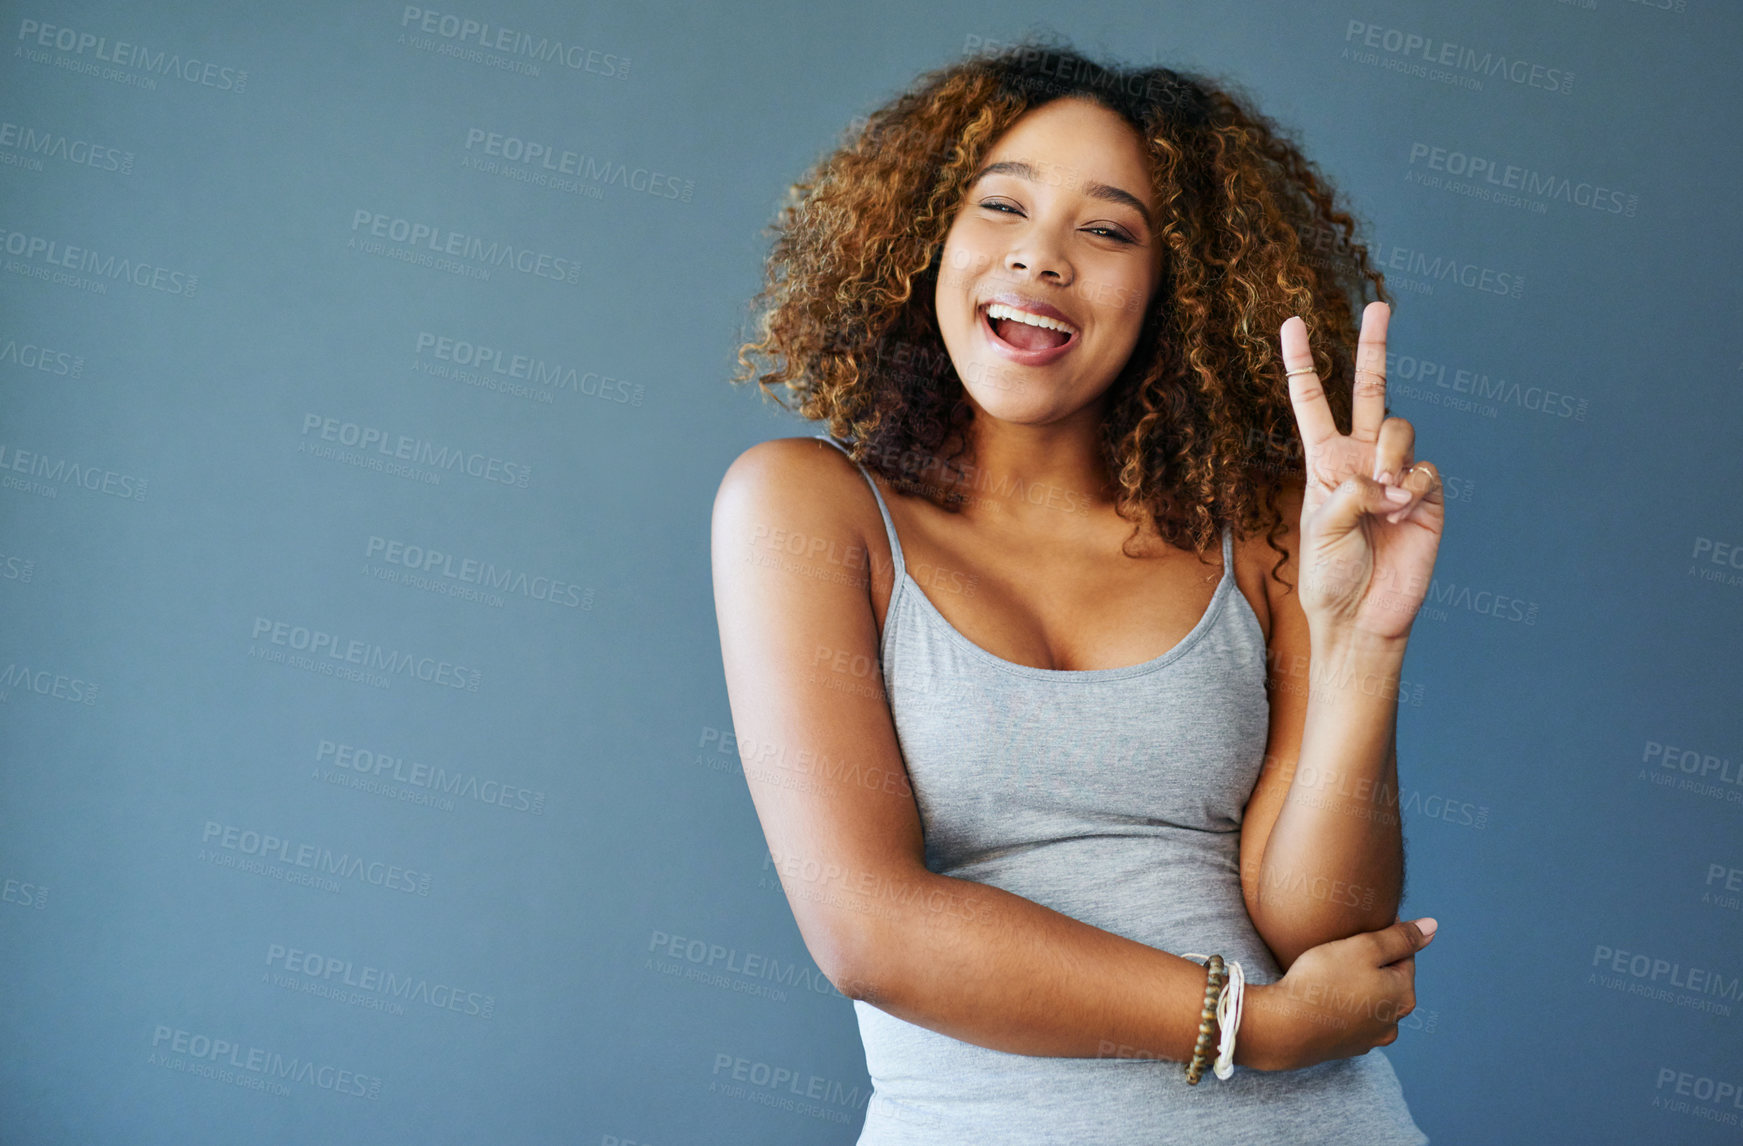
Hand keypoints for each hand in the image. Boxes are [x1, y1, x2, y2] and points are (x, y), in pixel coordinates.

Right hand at [1240, 917, 1435, 1071]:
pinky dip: (1342, 1006)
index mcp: (1403, 995)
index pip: (1404, 955)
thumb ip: (1401, 937)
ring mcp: (1370, 1039)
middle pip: (1388, 980)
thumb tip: (1432, 927)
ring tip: (1328, 974)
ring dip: (1357, 986)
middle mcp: (1394, 1022)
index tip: (1356, 929)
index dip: (1382, 936)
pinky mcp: (1346, 1047)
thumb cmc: (1323, 981)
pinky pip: (1351, 1018)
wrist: (1284, 1028)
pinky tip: (1322, 997)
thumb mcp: (1364, 947)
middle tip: (1340, 951)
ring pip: (1370, 1000)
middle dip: (1370, 964)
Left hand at [1280, 302, 1444, 640]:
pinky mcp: (1426, 496)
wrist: (1362, 616)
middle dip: (1374, 347)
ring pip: (1400, 430)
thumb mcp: (1321, 529)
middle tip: (1379, 305)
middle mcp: (1362, 460)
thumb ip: (1348, 491)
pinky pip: (1424, 470)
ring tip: (1384, 494)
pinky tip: (1401, 510)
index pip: (1312, 402)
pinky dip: (1411, 485)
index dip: (1302, 363)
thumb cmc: (1329, 576)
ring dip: (1391, 454)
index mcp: (1324, 462)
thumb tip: (1387, 477)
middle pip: (1371, 390)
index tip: (1290, 324)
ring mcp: (1397, 475)